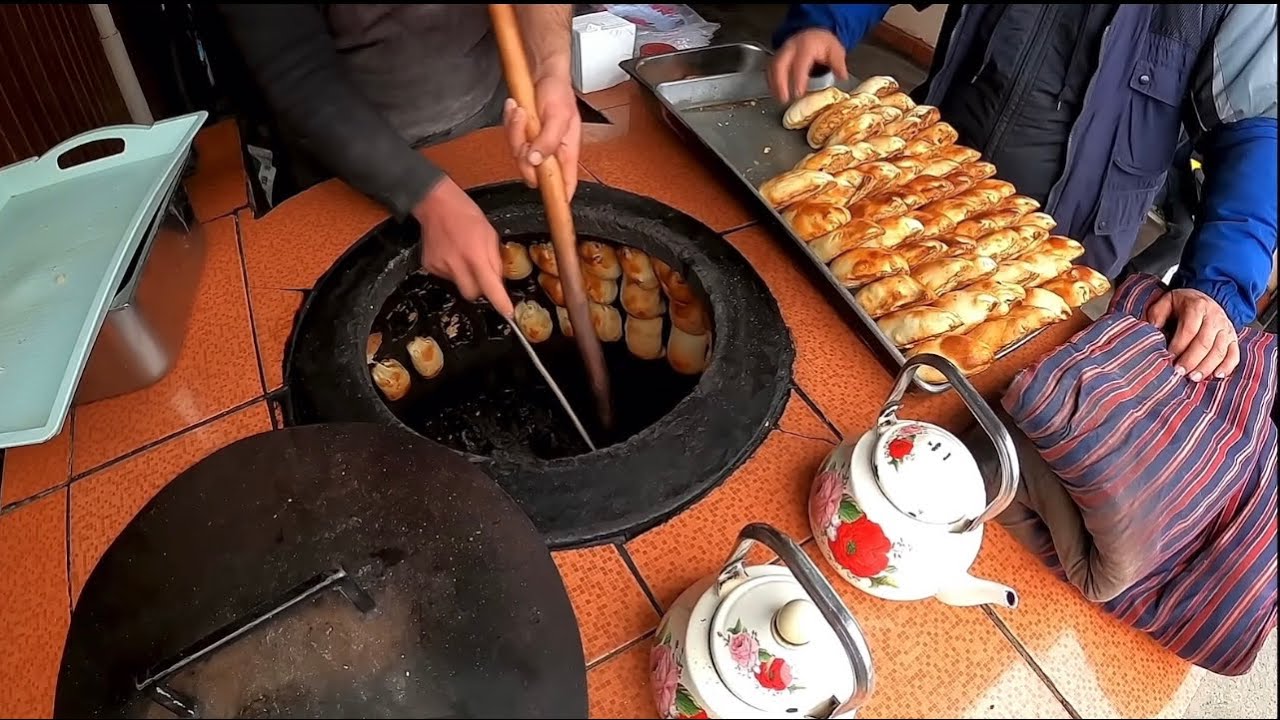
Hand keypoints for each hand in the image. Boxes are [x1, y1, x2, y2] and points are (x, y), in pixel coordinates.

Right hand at [414, 178, 513, 318]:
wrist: (436, 204)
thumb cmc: (466, 214)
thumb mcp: (490, 234)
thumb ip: (495, 260)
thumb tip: (498, 281)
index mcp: (475, 255)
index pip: (490, 288)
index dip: (500, 303)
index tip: (508, 313)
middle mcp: (456, 264)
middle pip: (472, 295)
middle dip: (480, 289)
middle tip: (481, 273)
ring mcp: (440, 266)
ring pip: (459, 285)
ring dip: (465, 276)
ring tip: (463, 255)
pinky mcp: (430, 266)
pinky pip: (446, 277)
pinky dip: (452, 269)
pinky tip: (452, 253)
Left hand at [503, 73, 580, 198]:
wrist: (543, 73)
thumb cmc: (559, 93)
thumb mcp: (559, 117)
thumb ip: (549, 141)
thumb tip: (537, 162)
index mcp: (566, 152)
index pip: (567, 184)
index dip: (561, 198)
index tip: (555, 207)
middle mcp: (551, 153)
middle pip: (532, 170)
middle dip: (523, 150)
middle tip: (526, 127)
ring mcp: (535, 145)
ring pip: (518, 153)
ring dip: (516, 130)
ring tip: (522, 110)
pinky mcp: (523, 136)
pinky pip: (510, 138)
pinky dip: (510, 122)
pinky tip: (516, 108)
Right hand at [769, 29, 849, 103]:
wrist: (813, 34)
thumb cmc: (823, 43)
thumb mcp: (835, 50)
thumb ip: (838, 64)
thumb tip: (842, 76)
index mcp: (806, 45)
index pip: (799, 63)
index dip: (798, 79)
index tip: (798, 93)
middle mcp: (791, 48)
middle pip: (779, 65)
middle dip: (780, 83)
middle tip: (784, 99)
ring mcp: (782, 52)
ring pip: (772, 67)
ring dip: (774, 85)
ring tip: (780, 99)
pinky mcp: (777, 57)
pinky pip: (770, 69)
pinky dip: (771, 82)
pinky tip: (775, 92)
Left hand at [1147, 288, 1239, 380]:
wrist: (1204, 300)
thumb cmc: (1181, 305)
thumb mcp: (1166, 302)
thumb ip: (1157, 313)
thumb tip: (1153, 329)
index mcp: (1198, 307)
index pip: (1189, 330)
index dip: (1178, 346)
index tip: (1168, 358)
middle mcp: (1215, 317)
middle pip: (1205, 342)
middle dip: (1191, 360)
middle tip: (1179, 373)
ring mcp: (1226, 329)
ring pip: (1220, 351)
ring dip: (1206, 367)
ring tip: (1193, 378)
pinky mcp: (1233, 339)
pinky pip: (1234, 354)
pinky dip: (1227, 366)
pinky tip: (1216, 376)